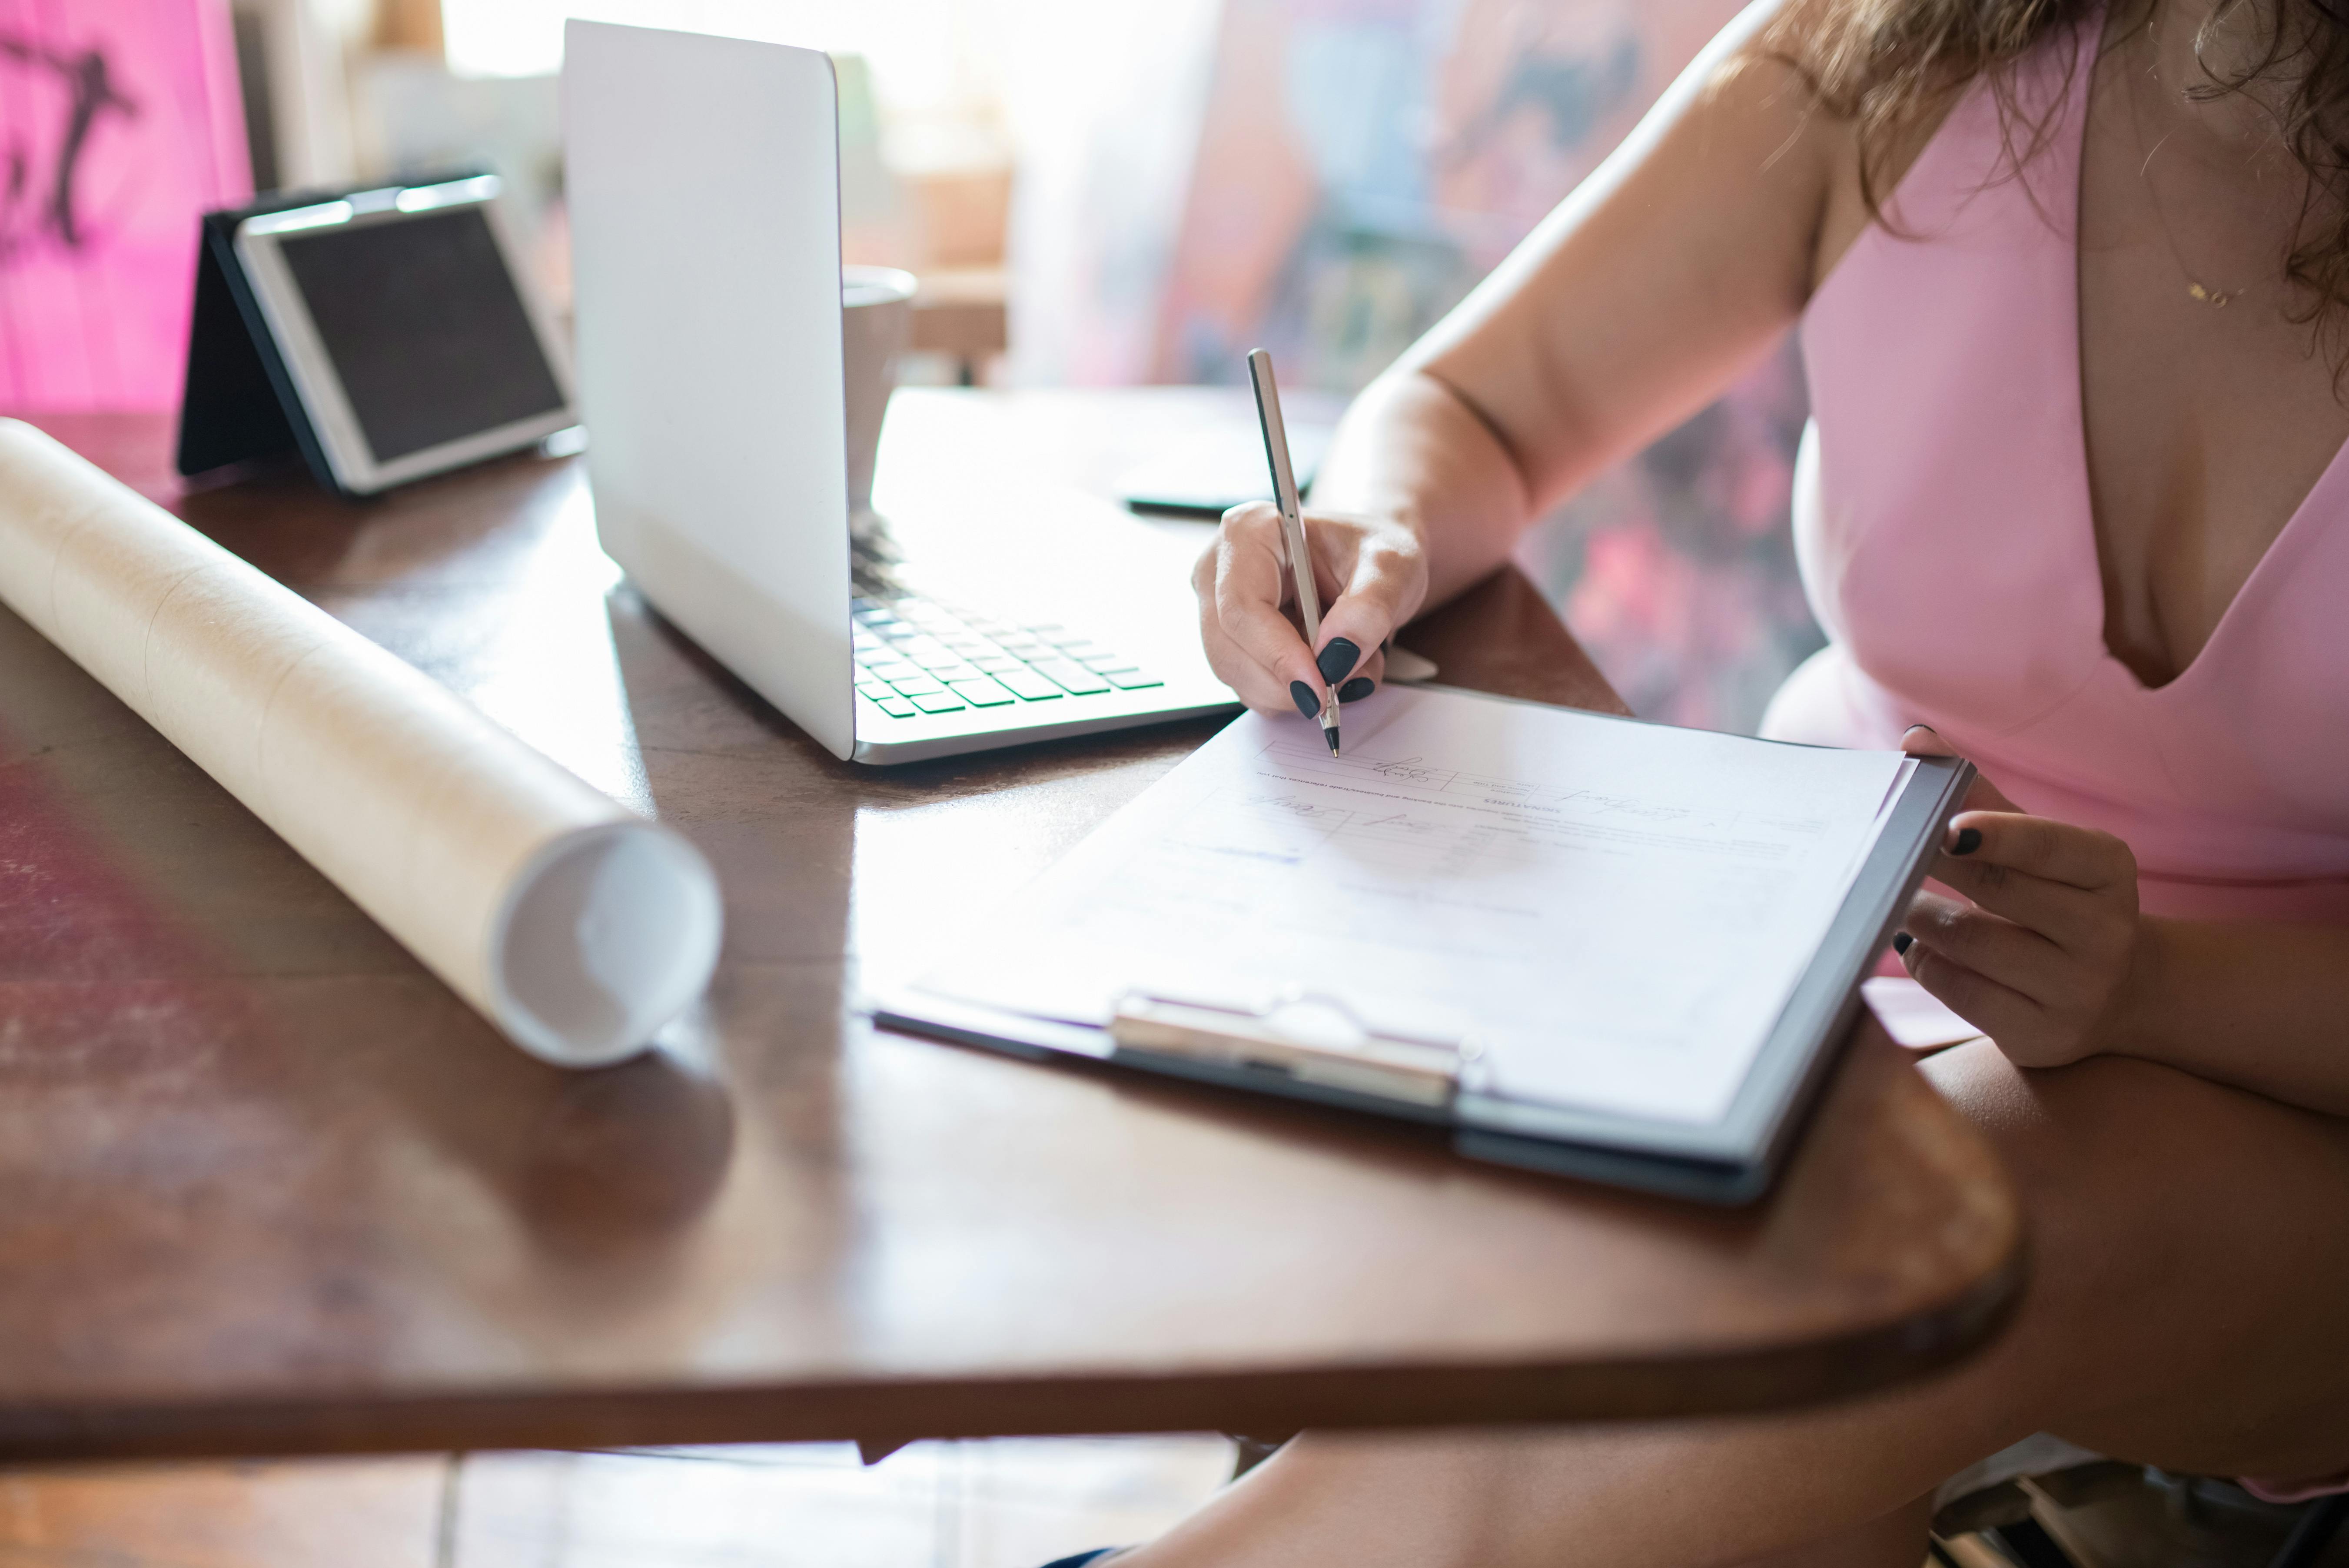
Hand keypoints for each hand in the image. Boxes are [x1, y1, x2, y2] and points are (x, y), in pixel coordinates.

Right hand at [1193, 502, 1428, 716]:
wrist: (1372, 565)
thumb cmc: (1374, 553)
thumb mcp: (1392, 568)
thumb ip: (1370, 608)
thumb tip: (1336, 655)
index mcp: (1249, 532)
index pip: (1242, 606)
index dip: (1278, 655)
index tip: (1321, 686)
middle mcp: (1219, 569)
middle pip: (1229, 649)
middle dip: (1287, 683)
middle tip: (1339, 691)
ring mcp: (1217, 608)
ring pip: (1237, 676)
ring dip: (1294, 691)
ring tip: (1347, 668)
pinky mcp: (1230, 642)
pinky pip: (1249, 687)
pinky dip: (1291, 693)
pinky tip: (1324, 671)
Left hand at [1894, 726, 2146, 1067]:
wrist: (2119, 991)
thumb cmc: (2058, 899)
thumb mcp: (2038, 847)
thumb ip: (1979, 795)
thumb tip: (1915, 740)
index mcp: (2111, 869)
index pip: (2049, 844)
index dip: (1997, 833)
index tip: (1947, 825)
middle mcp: (2106, 932)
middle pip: (1999, 890)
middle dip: (1935, 865)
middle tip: (1890, 850)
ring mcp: (2079, 990)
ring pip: (1970, 942)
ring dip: (1919, 915)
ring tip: (1901, 899)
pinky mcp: (2043, 1036)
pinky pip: (1959, 990)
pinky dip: (1926, 962)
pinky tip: (1917, 945)